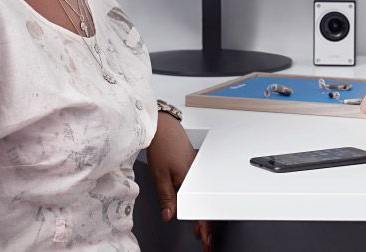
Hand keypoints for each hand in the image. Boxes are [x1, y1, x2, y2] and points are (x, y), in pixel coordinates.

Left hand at [146, 112, 212, 250]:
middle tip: (205, 240)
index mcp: (191, 178)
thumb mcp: (159, 175)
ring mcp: (197, 170)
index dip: (203, 226)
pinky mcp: (193, 166)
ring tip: (201, 230)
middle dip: (206, 224)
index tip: (206, 239)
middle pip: (206, 204)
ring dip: (203, 213)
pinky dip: (199, 200)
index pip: (200, 208)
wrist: (163, 125)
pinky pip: (200, 187)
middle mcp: (197, 174)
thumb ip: (166, 197)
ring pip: (204, 196)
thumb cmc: (162, 145)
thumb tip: (169, 215)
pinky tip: (195, 207)